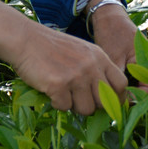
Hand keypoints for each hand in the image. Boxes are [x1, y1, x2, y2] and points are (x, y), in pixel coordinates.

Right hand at [0, 2, 126, 114]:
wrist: (26, 39)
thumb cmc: (54, 48)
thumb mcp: (83, 52)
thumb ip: (96, 69)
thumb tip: (106, 98)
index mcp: (100, 57)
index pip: (121, 84)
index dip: (117, 98)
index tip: (109, 104)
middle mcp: (91, 67)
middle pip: (105, 101)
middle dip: (94, 106)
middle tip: (80, 100)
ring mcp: (76, 76)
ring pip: (86, 109)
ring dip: (74, 106)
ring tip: (64, 93)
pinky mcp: (58, 85)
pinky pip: (65, 107)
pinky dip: (57, 103)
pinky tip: (50, 90)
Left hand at [86, 0, 147, 96]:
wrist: (109, 17)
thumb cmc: (111, 35)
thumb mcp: (113, 59)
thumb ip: (117, 80)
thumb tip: (116, 101)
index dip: (134, 99)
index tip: (117, 102)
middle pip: (145, 87)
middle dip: (130, 95)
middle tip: (112, 100)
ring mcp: (145, 61)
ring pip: (140, 83)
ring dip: (128, 89)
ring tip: (111, 92)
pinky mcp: (138, 60)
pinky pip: (136, 76)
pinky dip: (126, 82)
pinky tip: (112, 84)